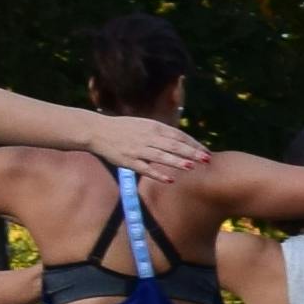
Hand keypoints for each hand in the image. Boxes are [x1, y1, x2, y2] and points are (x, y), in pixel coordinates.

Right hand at [83, 114, 205, 172]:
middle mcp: (147, 137)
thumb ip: (162, 132)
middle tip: (207, 160)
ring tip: (191, 167)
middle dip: (191, 152)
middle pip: (173, 145)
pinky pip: (144, 169)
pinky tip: (170, 180)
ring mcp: (137, 150)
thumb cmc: (124, 128)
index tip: (207, 152)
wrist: (97, 130)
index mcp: (153, 127)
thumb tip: (183, 141)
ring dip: (176, 162)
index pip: (178, 135)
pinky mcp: (128, 161)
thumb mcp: (145, 124)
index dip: (194, 144)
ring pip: (160, 156)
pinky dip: (157, 174)